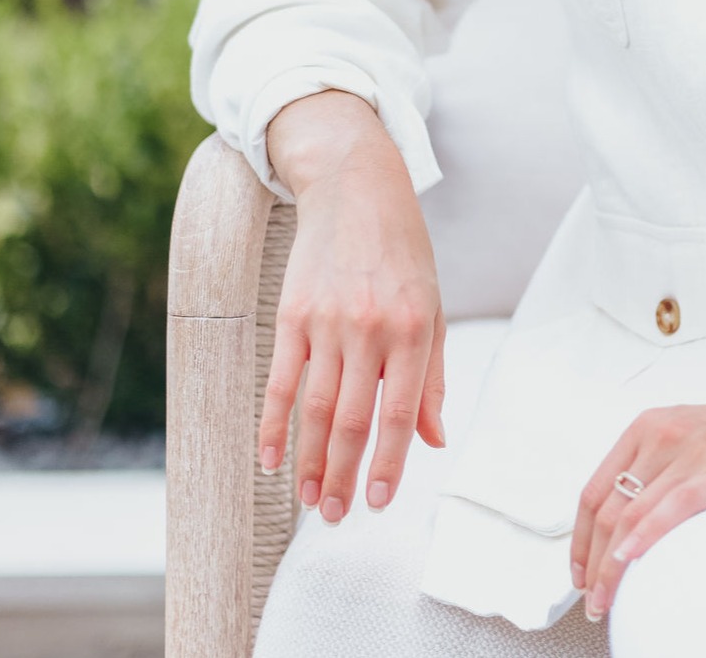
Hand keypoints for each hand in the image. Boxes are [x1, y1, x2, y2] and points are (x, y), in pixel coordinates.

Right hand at [260, 90, 446, 523]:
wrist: (357, 188)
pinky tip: (270, 460)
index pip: (400, 413)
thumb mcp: (431, 306)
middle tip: (335, 517)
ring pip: (312, 409)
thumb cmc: (403, 252)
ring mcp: (326, 322)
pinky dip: (273, 426)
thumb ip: (431, 376)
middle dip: (342, 476)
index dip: (389, 463)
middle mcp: (369, 328)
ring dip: (307, 462)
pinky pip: (279, 382)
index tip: (379, 503)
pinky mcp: (291, 315)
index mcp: (413, 328)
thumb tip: (434, 439)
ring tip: (308, 500)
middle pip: (349, 420)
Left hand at [569, 336, 705, 619]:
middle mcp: (666, 433)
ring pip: (629, 514)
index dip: (578, 541)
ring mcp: (696, 450)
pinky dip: (643, 537)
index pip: (594, 490)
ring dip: (609, 568)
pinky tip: (630, 561)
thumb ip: (665, 471)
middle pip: (605, 508)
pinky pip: (672, 506)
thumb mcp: (700, 443)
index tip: (580, 575)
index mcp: (653, 425)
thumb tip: (633, 525)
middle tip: (593, 600)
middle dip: (590, 564)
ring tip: (606, 602)